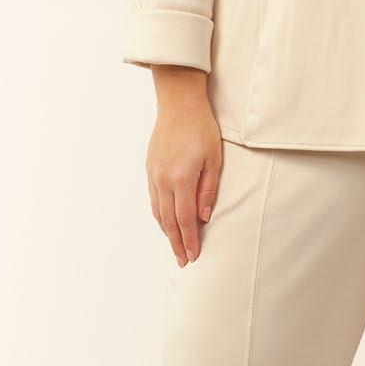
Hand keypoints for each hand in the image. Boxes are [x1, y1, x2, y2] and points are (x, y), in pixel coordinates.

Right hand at [146, 68, 222, 265]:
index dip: (190, 240)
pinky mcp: (150, 169)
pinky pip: (153, 200)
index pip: (185, 218)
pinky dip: (159, 216)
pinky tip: (166, 223)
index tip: (193, 257)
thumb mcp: (214, 159)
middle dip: (176, 243)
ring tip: (176, 247)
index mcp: (181, 178)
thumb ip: (208, 190)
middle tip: (183, 262)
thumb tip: (205, 218)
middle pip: (168, 220)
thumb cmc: (202, 128)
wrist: (178, 104)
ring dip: (166, 232)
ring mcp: (153, 175)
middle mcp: (163, 180)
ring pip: (158, 212)